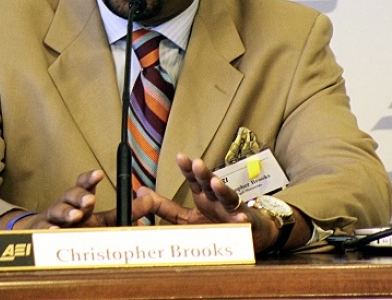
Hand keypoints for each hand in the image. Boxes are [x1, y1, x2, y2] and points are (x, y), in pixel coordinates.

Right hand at [4, 170, 154, 229]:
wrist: (44, 242)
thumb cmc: (78, 230)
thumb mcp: (104, 221)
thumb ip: (127, 211)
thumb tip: (149, 198)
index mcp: (80, 202)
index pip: (84, 185)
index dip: (90, 179)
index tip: (99, 175)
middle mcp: (65, 207)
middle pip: (70, 195)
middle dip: (80, 196)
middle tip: (90, 200)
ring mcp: (51, 220)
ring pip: (57, 211)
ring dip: (66, 212)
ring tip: (75, 215)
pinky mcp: (41, 234)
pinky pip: (43, 231)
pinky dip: (48, 230)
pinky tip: (53, 230)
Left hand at [137, 154, 279, 251]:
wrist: (251, 235)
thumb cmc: (218, 224)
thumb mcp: (186, 218)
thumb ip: (164, 207)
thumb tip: (140, 194)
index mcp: (203, 196)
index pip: (194, 179)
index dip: (187, 168)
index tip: (180, 156)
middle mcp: (217, 200)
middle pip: (210, 183)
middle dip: (203, 173)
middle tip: (196, 163)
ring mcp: (233, 210)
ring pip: (228, 198)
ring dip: (222, 190)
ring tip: (215, 183)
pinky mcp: (247, 225)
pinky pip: (244, 223)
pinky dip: (243, 220)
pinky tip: (241, 218)